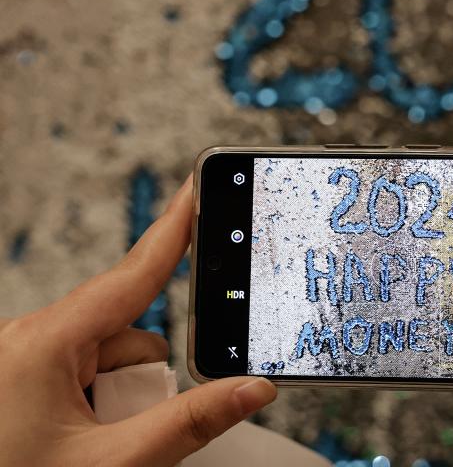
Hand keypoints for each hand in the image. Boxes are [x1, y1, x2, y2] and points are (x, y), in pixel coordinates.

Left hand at [0, 177, 276, 466]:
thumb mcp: (111, 463)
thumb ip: (189, 422)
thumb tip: (253, 388)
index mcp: (42, 344)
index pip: (131, 275)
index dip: (174, 229)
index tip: (198, 189)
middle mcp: (27, 340)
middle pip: (126, 334)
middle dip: (141, 380)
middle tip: (121, 436)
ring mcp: (21, 360)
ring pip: (106, 358)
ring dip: (119, 398)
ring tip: (94, 450)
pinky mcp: (20, 379)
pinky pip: (81, 373)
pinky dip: (96, 402)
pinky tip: (80, 443)